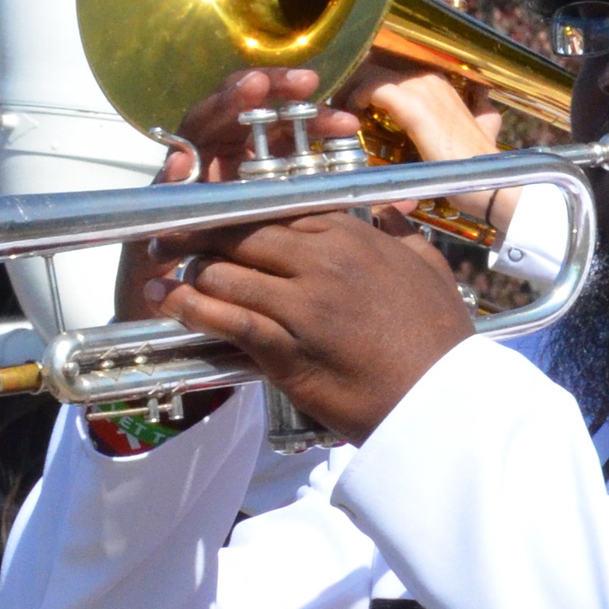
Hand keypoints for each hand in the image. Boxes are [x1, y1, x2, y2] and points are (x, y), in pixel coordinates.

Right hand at [112, 67, 347, 321]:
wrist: (196, 321)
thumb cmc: (259, 284)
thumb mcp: (306, 248)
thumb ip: (342, 219)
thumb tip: (403, 207)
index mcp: (260, 170)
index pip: (285, 131)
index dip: (314, 120)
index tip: (348, 121)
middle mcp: (224, 166)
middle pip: (243, 112)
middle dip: (270, 89)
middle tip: (303, 83)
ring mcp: (190, 179)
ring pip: (204, 127)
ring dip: (226, 104)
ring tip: (251, 89)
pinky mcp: (160, 205)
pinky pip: (167, 180)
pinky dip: (176, 167)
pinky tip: (187, 159)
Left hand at [119, 66, 474, 441]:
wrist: (441, 403)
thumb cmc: (440, 339)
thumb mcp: (430, 269)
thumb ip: (402, 234)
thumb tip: (388, 213)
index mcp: (352, 235)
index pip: (277, 206)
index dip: (240, 211)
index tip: (217, 214)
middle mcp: (322, 260)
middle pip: (240, 231)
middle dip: (198, 231)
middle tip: (169, 235)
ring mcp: (301, 304)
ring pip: (225, 272)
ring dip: (191, 273)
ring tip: (167, 275)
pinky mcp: (286, 349)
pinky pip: (226, 319)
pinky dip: (190, 308)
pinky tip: (169, 303)